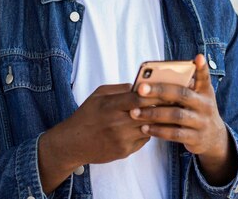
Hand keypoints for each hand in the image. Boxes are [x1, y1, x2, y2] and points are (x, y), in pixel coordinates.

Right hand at [38, 83, 154, 192]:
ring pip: (149, 127)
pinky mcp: (124, 151)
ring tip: (154, 114)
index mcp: (110, 106)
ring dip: (154, 121)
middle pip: (148, 114)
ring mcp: (121, 139)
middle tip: (165, 102)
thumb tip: (141, 86)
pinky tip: (140, 127)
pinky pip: (144, 140)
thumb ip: (120, 88)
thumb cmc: (87, 115)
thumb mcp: (99, 95)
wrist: (73, 143)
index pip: (139, 99)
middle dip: (158, 107)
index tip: (160, 91)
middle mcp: (116, 123)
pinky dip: (146, 132)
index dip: (152, 94)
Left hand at [130, 54, 236, 184]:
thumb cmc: (197, 110)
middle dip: (159, 90)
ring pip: (176, 115)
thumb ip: (183, 87)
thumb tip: (156, 76)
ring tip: (135, 112)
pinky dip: (158, 130)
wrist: (214, 137)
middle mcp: (205, 105)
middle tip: (140, 89)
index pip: (204, 77)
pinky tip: (145, 127)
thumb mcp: (198, 97)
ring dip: (154, 113)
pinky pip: (174, 134)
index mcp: (205, 92)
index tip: (198, 57)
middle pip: (182, 94)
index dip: (202, 68)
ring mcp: (201, 122)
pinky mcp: (195, 138)